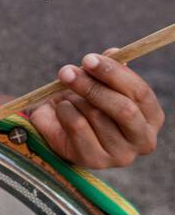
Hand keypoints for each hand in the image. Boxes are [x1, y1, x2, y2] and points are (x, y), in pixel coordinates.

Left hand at [28, 51, 162, 169]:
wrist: (63, 127)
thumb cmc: (89, 100)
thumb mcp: (100, 82)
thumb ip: (109, 68)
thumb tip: (114, 53)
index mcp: (152, 116)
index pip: (140, 93)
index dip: (114, 74)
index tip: (88, 59)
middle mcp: (143, 139)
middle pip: (124, 109)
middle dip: (92, 87)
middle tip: (67, 71)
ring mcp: (121, 155)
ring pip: (97, 116)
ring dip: (75, 99)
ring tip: (65, 95)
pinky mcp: (96, 161)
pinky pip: (78, 127)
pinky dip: (64, 111)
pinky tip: (62, 109)